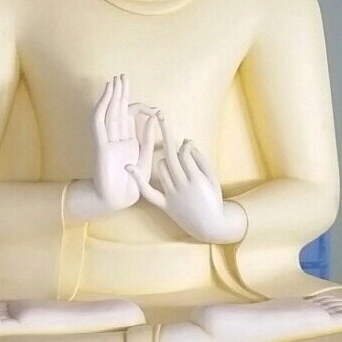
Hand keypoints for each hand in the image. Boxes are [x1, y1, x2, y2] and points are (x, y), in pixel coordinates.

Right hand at [65, 75, 157, 220]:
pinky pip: (99, 125)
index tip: (155, 111)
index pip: (132, 117)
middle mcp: (117, 138)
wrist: (118, 199)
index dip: (142, 109)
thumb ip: (148, 139)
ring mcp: (107, 141)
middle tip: (123, 76)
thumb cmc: (133, 184)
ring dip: (111, 97)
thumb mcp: (146, 158)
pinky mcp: (100, 146)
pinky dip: (102, 109)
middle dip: (121, 93)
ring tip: (115, 81)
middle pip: (117, 110)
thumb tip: (153, 119)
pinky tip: (106, 97)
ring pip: (108, 113)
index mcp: (129, 141)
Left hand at [126, 114, 246, 243]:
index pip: (184, 153)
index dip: (184, 145)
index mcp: (197, 179)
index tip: (185, 143)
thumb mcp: (212, 178)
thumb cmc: (213, 199)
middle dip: (165, 133)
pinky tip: (128, 166)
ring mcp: (172, 196)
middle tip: (160, 115)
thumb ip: (200, 159)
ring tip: (172, 162)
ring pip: (161, 168)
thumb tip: (186, 141)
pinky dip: (138, 181)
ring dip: (164, 159)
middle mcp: (183, 186)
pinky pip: (148, 193)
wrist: (210, 226)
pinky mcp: (164, 205)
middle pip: (170, 155)